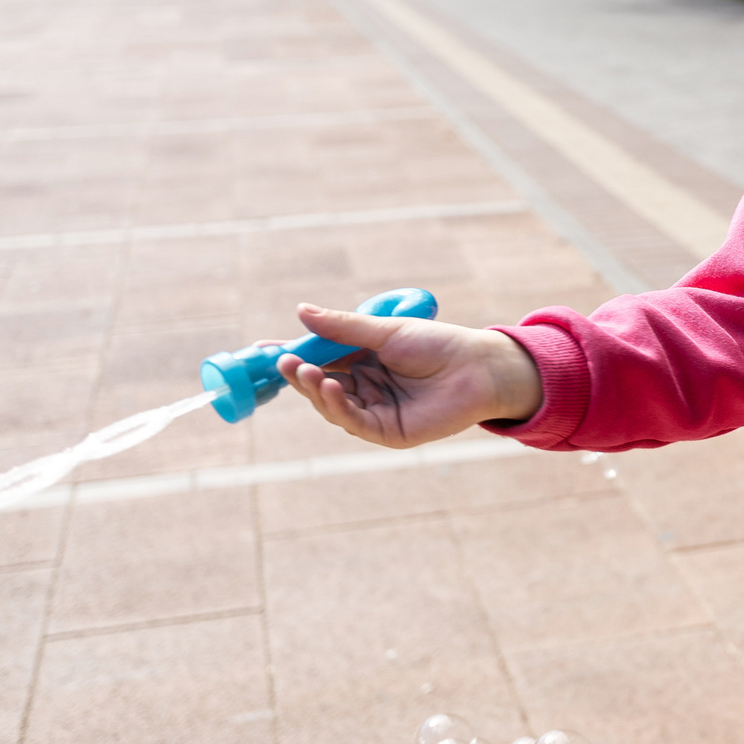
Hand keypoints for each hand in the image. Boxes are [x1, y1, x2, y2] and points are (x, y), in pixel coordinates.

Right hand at [275, 304, 542, 449]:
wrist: (479, 367)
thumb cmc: (438, 344)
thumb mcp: (386, 332)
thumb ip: (343, 328)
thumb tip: (301, 311)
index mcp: (362, 362)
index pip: (318, 359)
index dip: (292, 355)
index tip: (265, 349)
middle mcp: (364, 388)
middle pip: (319, 385)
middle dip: (298, 374)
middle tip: (284, 360)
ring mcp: (374, 412)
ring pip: (332, 405)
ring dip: (314, 389)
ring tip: (306, 371)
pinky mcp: (388, 432)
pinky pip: (354, 422)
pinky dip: (337, 406)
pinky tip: (329, 387)